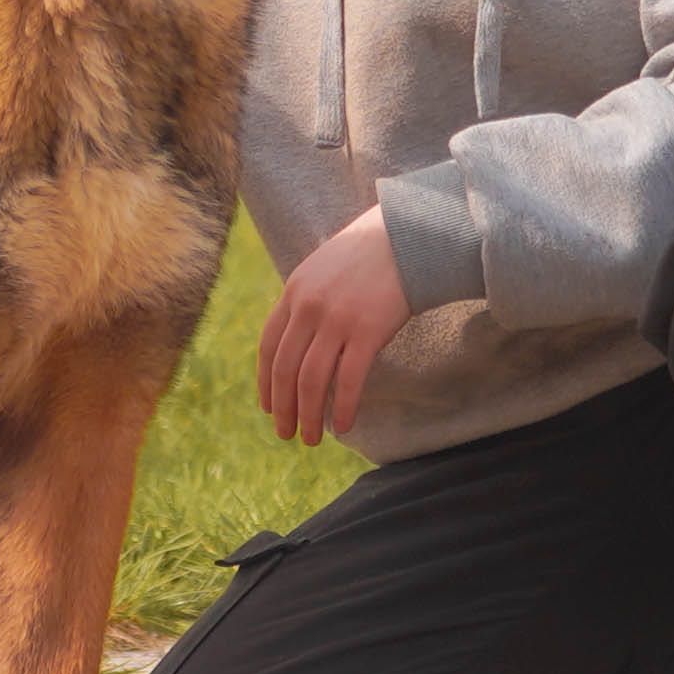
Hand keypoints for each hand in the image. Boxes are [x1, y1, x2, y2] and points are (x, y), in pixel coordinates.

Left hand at [256, 204, 408, 445]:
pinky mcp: (368, 331)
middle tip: (285, 433)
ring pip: (312, 380)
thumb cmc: (368, 254)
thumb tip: (298, 339)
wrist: (407, 236)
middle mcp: (309, 307)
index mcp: (293, 292)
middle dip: (283, 407)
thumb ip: (305, 301)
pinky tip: (342, 426)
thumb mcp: (322, 270)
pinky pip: (348, 379)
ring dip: (308, 415)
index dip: (266, 382)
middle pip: (286, 369)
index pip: (269, 347)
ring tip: (310, 437)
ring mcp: (337, 320)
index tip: (268, 407)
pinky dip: (342, 407)